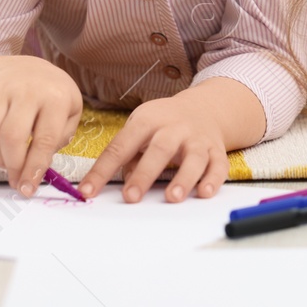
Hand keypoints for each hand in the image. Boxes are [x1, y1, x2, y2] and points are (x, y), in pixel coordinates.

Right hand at [0, 55, 84, 197]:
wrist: (30, 68)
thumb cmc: (54, 97)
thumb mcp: (71, 114)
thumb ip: (58, 140)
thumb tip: (36, 170)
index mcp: (56, 97)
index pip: (44, 139)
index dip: (34, 168)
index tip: (28, 189)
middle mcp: (27, 90)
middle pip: (11, 136)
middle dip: (12, 165)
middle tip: (16, 178)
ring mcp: (1, 89)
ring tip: (6, 162)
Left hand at [78, 95, 230, 203]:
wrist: (204, 108)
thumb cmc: (163, 124)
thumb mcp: (140, 127)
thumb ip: (128, 154)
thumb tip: (120, 183)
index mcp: (148, 120)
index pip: (121, 145)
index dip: (103, 169)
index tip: (88, 191)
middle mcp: (174, 128)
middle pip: (160, 149)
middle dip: (145, 174)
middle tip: (131, 197)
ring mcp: (197, 139)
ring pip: (193, 157)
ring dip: (184, 177)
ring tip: (172, 197)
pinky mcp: (216, 150)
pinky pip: (218, 165)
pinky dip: (213, 180)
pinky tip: (204, 193)